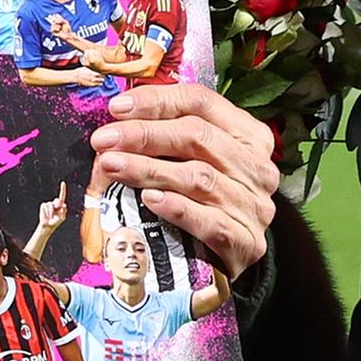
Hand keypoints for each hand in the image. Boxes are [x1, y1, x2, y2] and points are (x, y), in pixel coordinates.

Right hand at [32, 187, 66, 241]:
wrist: (48, 225)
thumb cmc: (56, 221)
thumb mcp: (62, 217)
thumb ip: (64, 211)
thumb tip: (64, 205)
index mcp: (61, 205)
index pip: (62, 196)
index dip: (62, 189)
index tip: (63, 182)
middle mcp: (55, 203)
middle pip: (57, 200)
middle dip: (57, 205)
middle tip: (56, 211)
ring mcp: (49, 204)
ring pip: (50, 205)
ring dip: (51, 212)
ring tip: (50, 217)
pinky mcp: (43, 206)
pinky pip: (45, 206)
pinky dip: (46, 212)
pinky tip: (47, 216)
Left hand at [88, 82, 278, 274]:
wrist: (232, 259)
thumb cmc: (206, 201)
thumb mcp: (194, 161)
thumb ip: (167, 137)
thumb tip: (118, 121)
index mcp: (248, 136)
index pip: (202, 103)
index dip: (157, 101)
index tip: (117, 108)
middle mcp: (256, 167)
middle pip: (197, 137)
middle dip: (143, 135)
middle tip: (104, 140)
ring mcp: (254, 205)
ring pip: (198, 177)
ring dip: (148, 169)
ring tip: (112, 166)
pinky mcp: (246, 242)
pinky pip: (209, 221)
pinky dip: (176, 208)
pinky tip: (149, 200)